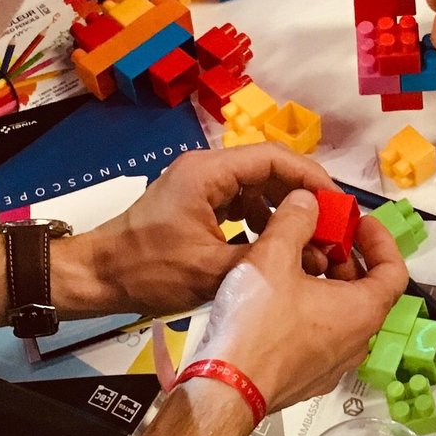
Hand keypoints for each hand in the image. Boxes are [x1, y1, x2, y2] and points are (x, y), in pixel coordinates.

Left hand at [55, 146, 343, 318]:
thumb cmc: (147, 270)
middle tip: (331, 225)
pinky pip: (241, 201)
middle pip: (269, 168)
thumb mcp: (213, 270)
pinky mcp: (197, 203)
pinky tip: (275, 245)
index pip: (274, 158)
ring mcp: (201, 185)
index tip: (338, 204)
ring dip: (284, 210)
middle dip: (303, 195)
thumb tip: (315, 252)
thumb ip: (267, 253)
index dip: (312, 178)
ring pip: (258, 186)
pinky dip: (263, 219)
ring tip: (308, 238)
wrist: (97, 277)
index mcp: (209, 173)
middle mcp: (207, 170)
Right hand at [188, 189, 407, 412]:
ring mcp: (335, 364)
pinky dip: (311, 309)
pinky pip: (322, 335)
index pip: (394, 270)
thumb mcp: (273, 257)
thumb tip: (307, 202)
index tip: (359, 223)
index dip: (380, 241)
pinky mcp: (310, 377)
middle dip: (345, 257)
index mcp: (363, 311)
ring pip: (342, 313)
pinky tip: (277, 296)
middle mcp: (358, 341)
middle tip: (319, 235)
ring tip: (292, 261)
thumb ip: (295, 221)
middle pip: (366, 290)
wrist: (225, 390)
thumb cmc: (256, 325)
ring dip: (325, 283)